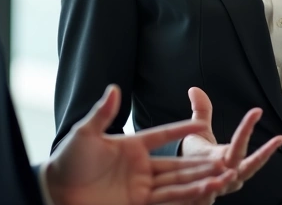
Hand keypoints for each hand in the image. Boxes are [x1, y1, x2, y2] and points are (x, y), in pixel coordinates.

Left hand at [46, 85, 235, 204]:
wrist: (55, 191)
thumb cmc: (68, 160)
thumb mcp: (85, 134)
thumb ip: (103, 113)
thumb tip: (115, 88)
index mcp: (132, 145)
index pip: (163, 134)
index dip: (181, 129)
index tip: (202, 123)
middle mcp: (141, 166)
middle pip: (177, 162)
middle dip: (201, 161)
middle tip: (226, 156)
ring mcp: (141, 186)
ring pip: (177, 182)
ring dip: (200, 179)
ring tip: (223, 176)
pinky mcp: (138, 203)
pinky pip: (168, 199)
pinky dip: (187, 196)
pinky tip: (204, 191)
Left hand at [178, 87, 281, 202]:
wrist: (184, 179)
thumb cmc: (196, 155)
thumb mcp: (201, 132)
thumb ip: (201, 112)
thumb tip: (195, 90)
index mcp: (230, 158)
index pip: (243, 141)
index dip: (248, 126)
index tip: (257, 111)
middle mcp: (230, 175)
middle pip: (250, 165)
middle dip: (264, 153)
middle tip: (278, 140)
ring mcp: (218, 189)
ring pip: (227, 184)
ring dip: (229, 178)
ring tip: (229, 172)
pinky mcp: (203, 199)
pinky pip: (205, 198)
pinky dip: (205, 196)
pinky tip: (203, 192)